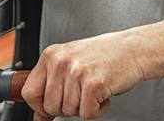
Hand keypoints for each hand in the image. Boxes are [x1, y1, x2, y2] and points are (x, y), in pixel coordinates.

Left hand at [21, 31, 146, 119]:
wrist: (134, 49)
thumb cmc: (105, 55)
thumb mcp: (71, 63)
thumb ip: (52, 85)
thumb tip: (39, 115)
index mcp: (51, 55)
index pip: (29, 91)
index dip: (39, 106)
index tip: (48, 109)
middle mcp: (60, 62)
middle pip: (50, 106)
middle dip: (66, 108)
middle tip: (81, 96)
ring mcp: (76, 72)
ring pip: (69, 111)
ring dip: (84, 108)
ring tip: (94, 91)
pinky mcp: (94, 84)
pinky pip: (87, 114)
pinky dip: (97, 110)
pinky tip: (103, 95)